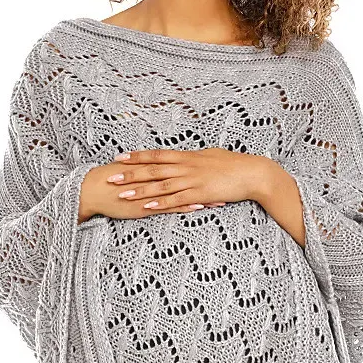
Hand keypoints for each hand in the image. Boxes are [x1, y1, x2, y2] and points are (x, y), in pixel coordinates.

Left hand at [78, 147, 272, 220]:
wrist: (252, 173)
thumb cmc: (234, 165)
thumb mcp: (211, 156)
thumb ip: (195, 158)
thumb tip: (187, 156)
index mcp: (188, 157)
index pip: (157, 156)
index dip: (137, 157)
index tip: (119, 157)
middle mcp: (186, 167)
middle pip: (153, 169)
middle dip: (130, 173)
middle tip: (110, 176)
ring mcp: (192, 180)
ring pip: (160, 185)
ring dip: (140, 189)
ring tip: (122, 193)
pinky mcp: (200, 194)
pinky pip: (176, 200)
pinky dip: (160, 203)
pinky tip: (146, 206)